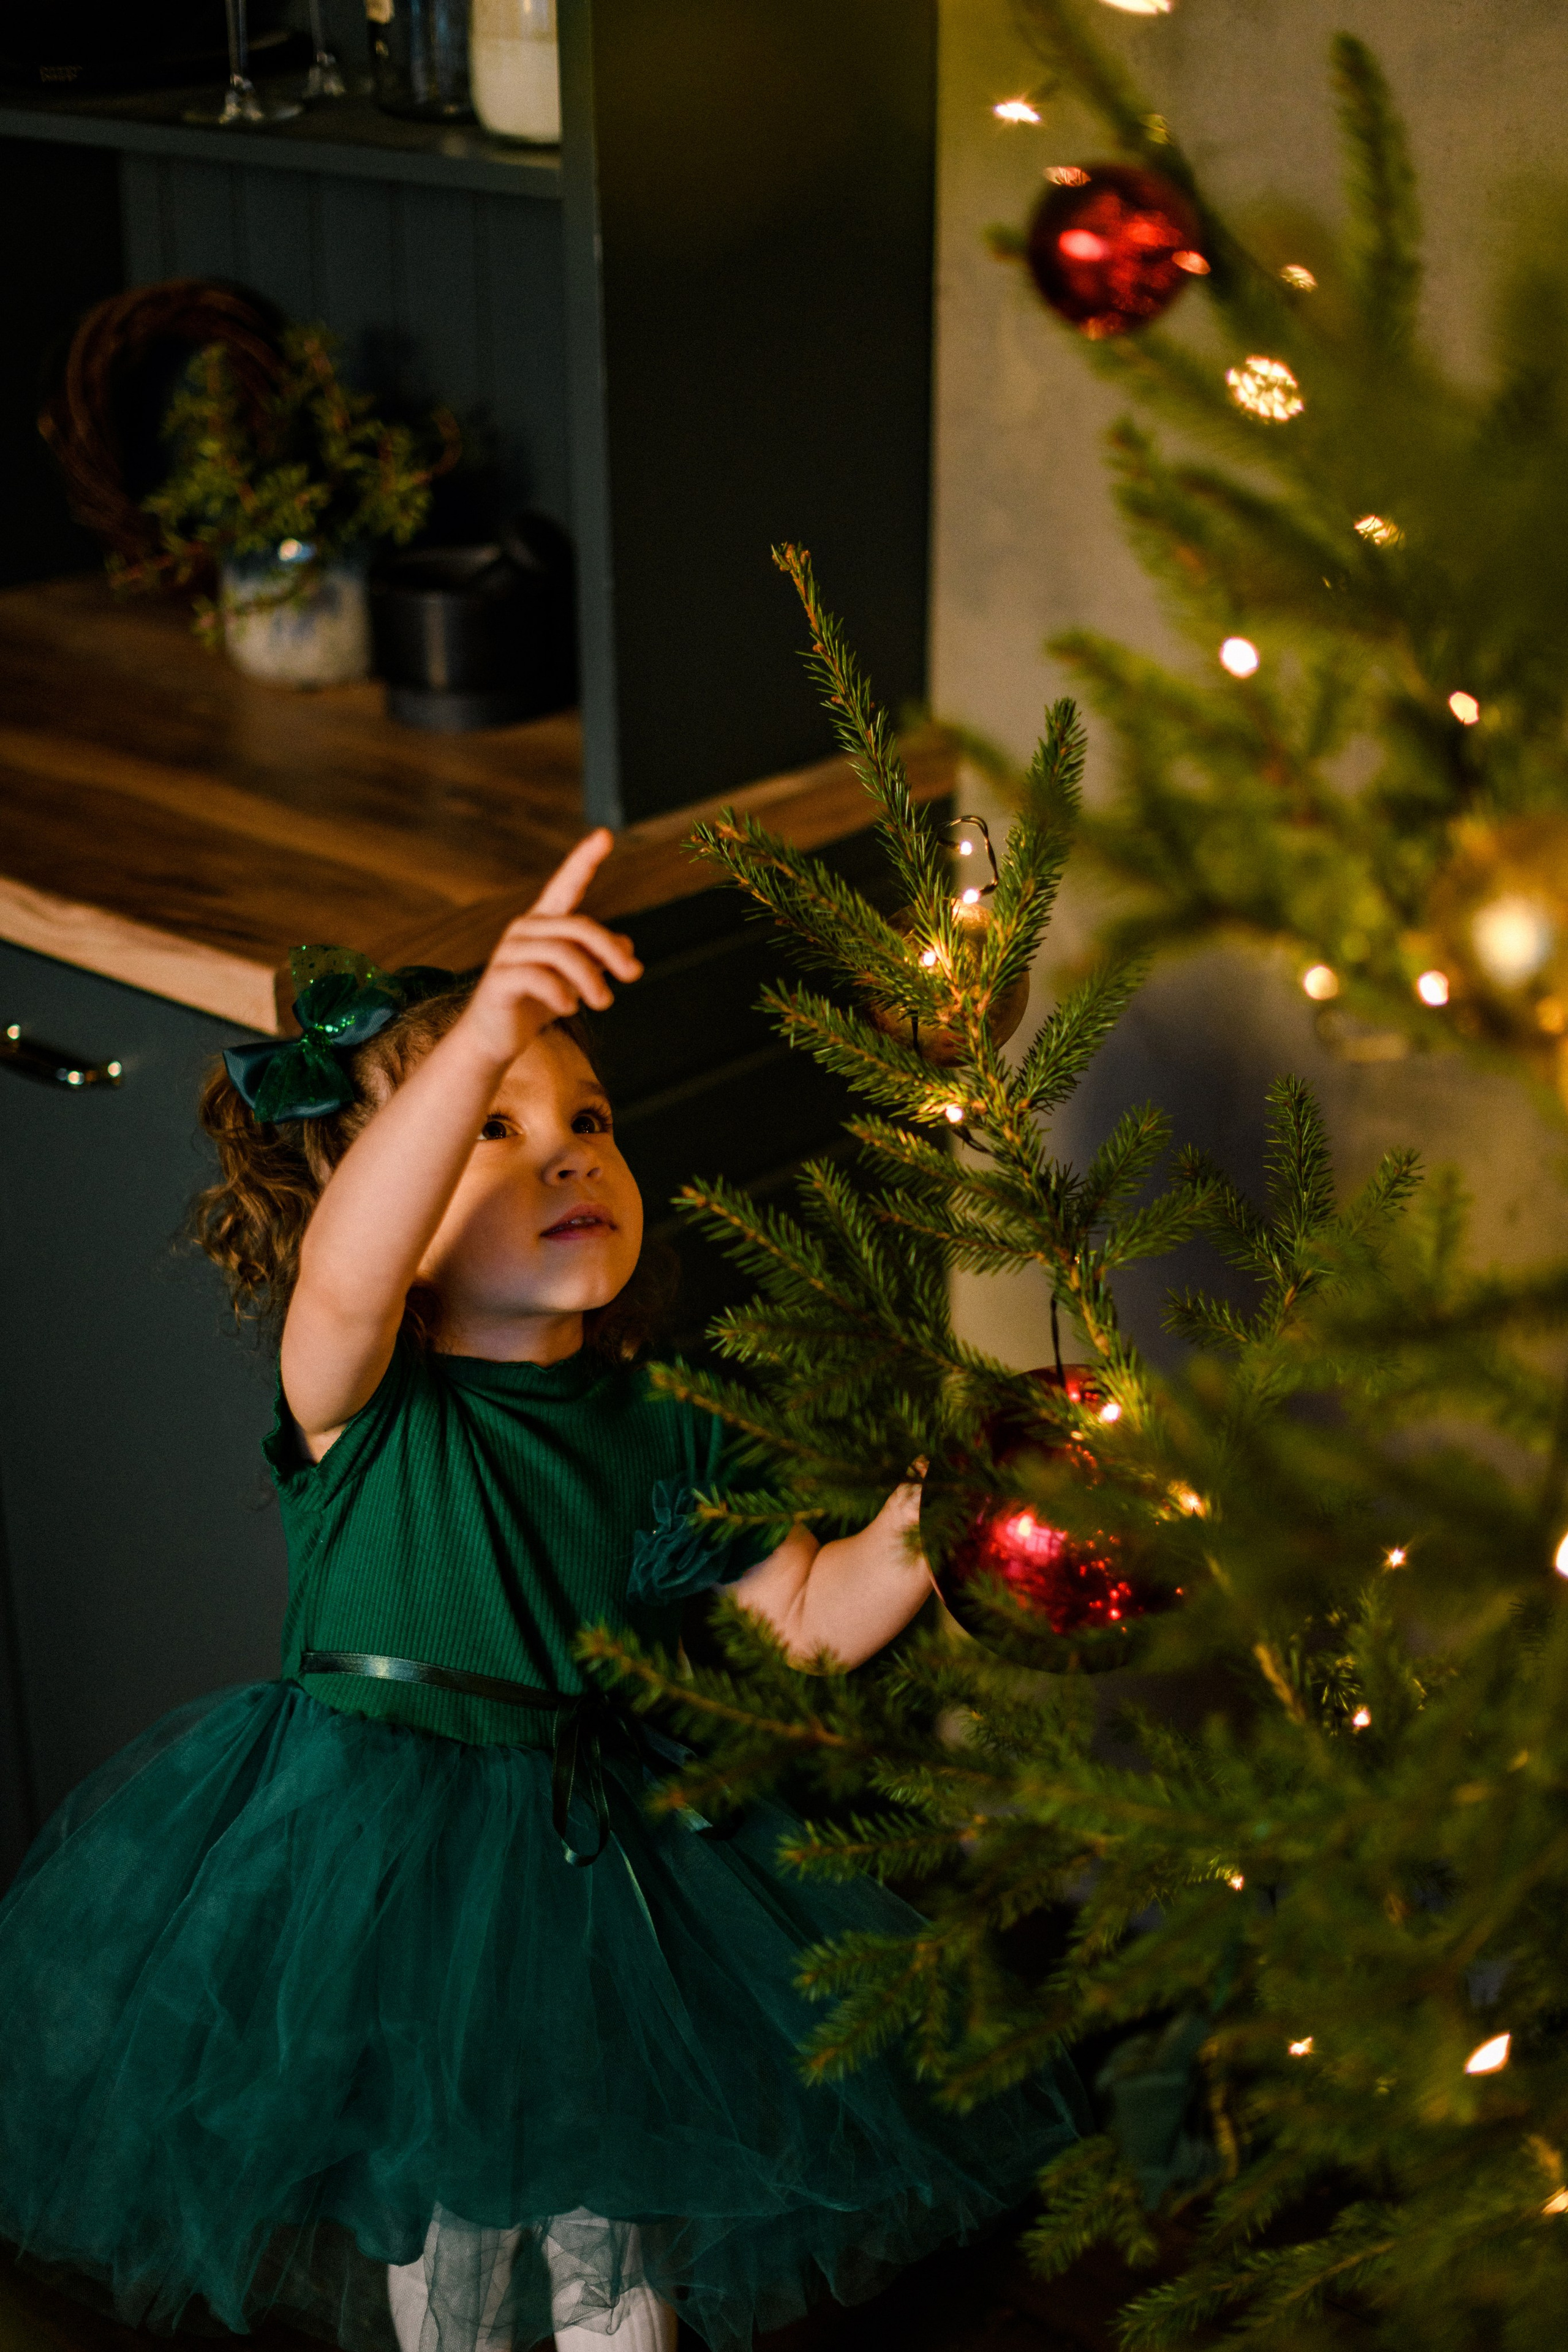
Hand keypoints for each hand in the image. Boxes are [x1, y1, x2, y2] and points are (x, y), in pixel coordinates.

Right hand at [457, 829, 642, 1064]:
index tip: (605, 835)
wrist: (496, 1038)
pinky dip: (561, 994)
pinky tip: (569, 1008)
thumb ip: (598, 959)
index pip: (566, 885)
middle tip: (633, 976)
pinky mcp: (500, 978)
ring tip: (604, 1003)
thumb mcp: (575, 979)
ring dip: (591, 979)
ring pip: (562, 952)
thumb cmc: (536, 1003)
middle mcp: (525, 929)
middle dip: (610, 951)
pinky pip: (539, 977)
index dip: (584, 860)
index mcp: (544, 923)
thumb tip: (627, 945)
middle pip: (579, 927)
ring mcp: (509, 952)